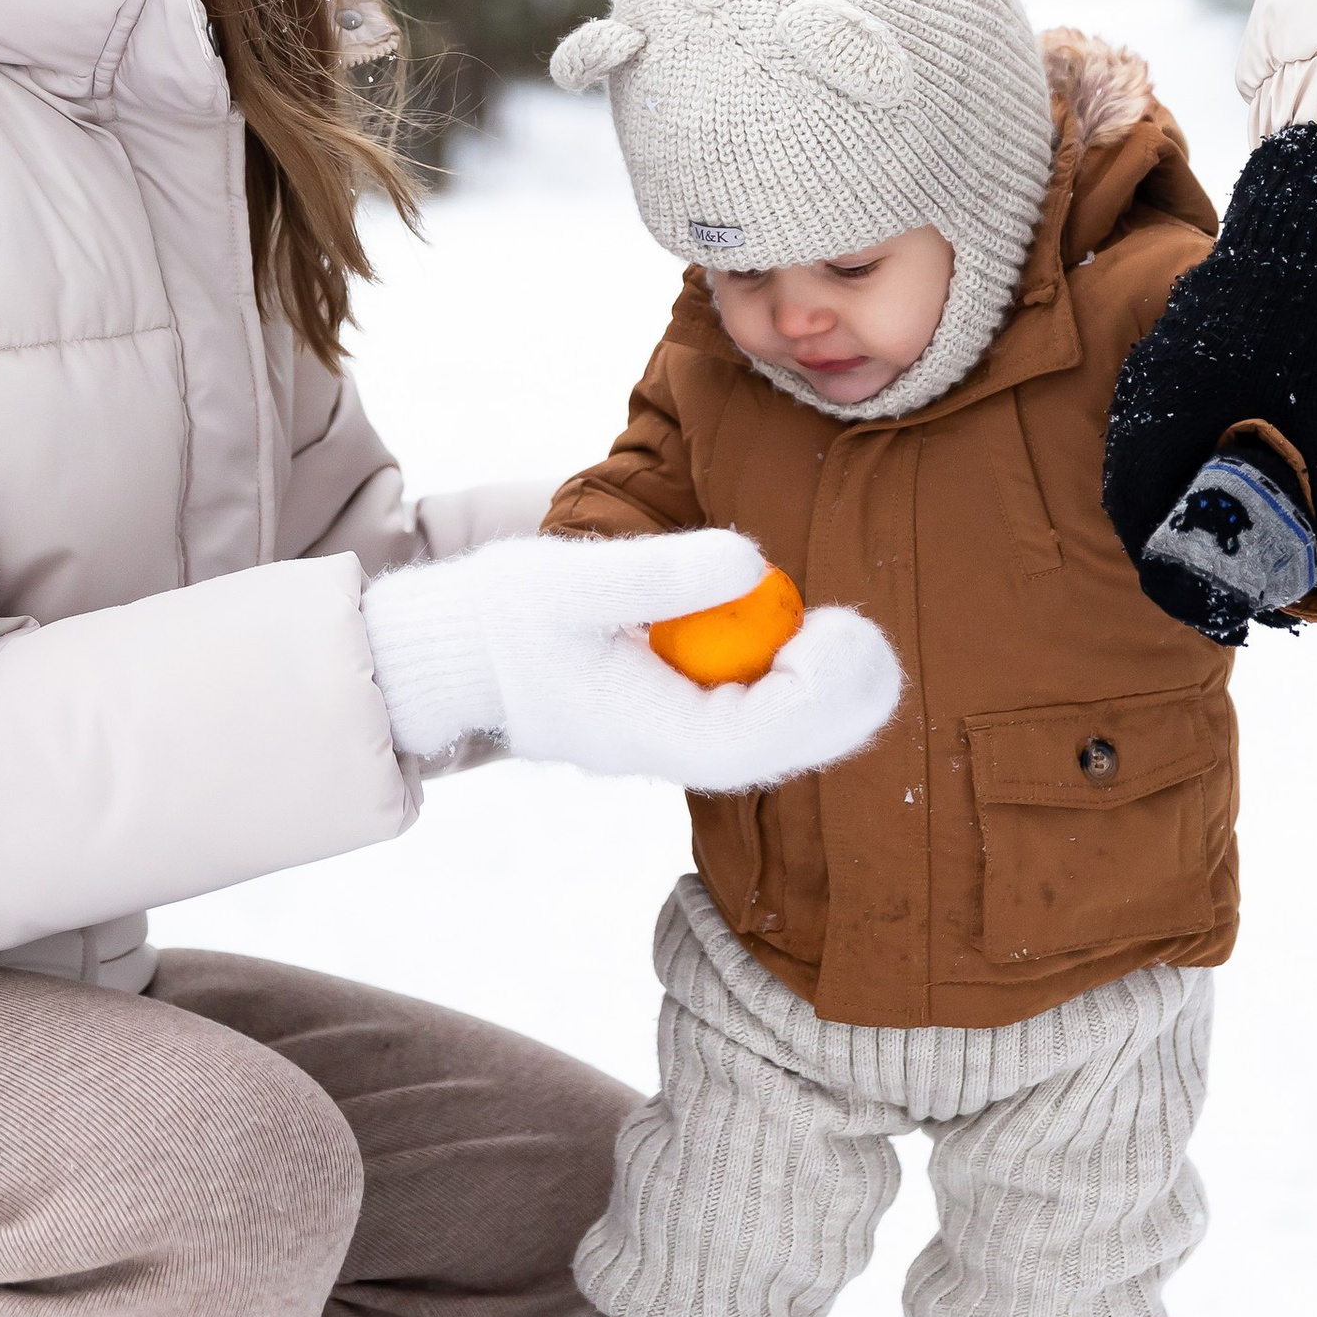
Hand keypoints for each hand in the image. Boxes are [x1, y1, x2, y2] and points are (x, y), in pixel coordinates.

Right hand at [361, 531, 903, 791]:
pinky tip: (802, 634)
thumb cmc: (502, 615)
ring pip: (770, 741)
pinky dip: (788, 684)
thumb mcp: (571, 580)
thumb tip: (755, 562)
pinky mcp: (671, 718)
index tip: (838, 628)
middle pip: (779, 754)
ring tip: (849, 631)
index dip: (815, 697)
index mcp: (644, 732)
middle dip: (839, 703)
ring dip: (823, 696)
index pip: (753, 740)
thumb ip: (662, 575)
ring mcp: (670, 741)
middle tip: (865, 632)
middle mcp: (666, 752)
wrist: (451, 652)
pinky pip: (749, 718)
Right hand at [1104, 123, 1316, 639]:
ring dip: (1195, 522)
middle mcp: (1143, 397)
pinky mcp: (1183, 363)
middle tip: (1241, 602)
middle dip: (1187, 561)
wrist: (1313, 220)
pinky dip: (1201, 481)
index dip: (1177, 580)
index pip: (1139, 521)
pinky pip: (1174, 440)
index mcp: (1161, 413)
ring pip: (1158, 471)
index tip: (1226, 619)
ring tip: (1252, 560)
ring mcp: (1157, 376)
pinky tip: (1253, 497)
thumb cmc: (1315, 314)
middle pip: (1142, 504)